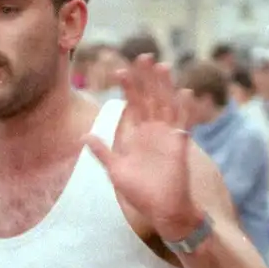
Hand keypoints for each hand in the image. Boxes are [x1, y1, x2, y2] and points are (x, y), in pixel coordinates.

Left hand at [85, 58, 200, 242]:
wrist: (162, 211)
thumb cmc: (141, 193)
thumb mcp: (116, 171)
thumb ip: (103, 152)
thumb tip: (83, 136)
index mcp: (138, 134)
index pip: (133, 103)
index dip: (128, 87)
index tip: (119, 70)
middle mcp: (154, 130)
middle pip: (151, 97)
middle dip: (147, 78)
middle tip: (143, 56)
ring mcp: (168, 135)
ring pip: (167, 104)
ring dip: (166, 87)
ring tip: (163, 67)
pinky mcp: (180, 145)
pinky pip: (184, 124)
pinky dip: (185, 110)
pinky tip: (185, 94)